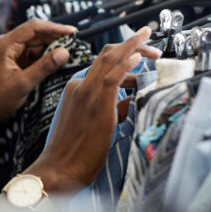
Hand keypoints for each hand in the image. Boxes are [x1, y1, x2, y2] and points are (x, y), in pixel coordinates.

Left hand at [0, 19, 76, 125]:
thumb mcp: (23, 83)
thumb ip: (44, 67)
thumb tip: (65, 52)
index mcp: (6, 44)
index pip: (33, 27)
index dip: (54, 27)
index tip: (72, 32)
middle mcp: (9, 44)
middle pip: (37, 34)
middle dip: (56, 38)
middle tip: (75, 44)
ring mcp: (13, 52)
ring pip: (37, 44)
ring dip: (52, 48)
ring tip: (70, 53)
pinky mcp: (17, 61)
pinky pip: (35, 54)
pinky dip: (46, 58)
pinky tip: (58, 62)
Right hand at [25, 27, 160, 193]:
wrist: (57, 170)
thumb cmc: (72, 153)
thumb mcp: (93, 124)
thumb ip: (111, 109)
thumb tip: (127, 102)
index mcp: (77, 89)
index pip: (103, 64)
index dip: (124, 58)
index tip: (140, 58)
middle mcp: (80, 86)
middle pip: (107, 54)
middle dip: (132, 44)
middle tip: (152, 42)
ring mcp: (87, 94)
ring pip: (110, 59)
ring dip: (134, 47)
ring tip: (153, 47)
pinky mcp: (96, 105)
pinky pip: (112, 77)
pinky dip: (126, 64)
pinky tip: (138, 57)